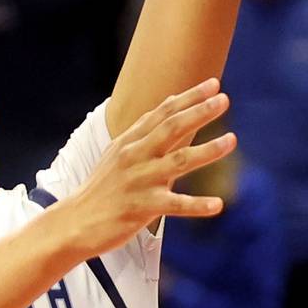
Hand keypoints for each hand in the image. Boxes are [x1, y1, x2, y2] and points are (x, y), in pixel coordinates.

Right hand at [58, 81, 233, 258]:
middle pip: (171, 128)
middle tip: (224, 99)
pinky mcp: (142, 207)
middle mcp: (135, 156)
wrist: (76, 222)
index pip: (162, 113)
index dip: (189, 98)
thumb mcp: (117, 154)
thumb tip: (168, 108)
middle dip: (199, 112)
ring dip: (207, 150)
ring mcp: (139, 181)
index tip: (213, 85)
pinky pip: (175, 205)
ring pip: (178, 161)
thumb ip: (143, 134)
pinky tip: (218, 205)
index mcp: (130, 142)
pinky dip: (197, 205)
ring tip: (232, 140)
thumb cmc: (102, 188)